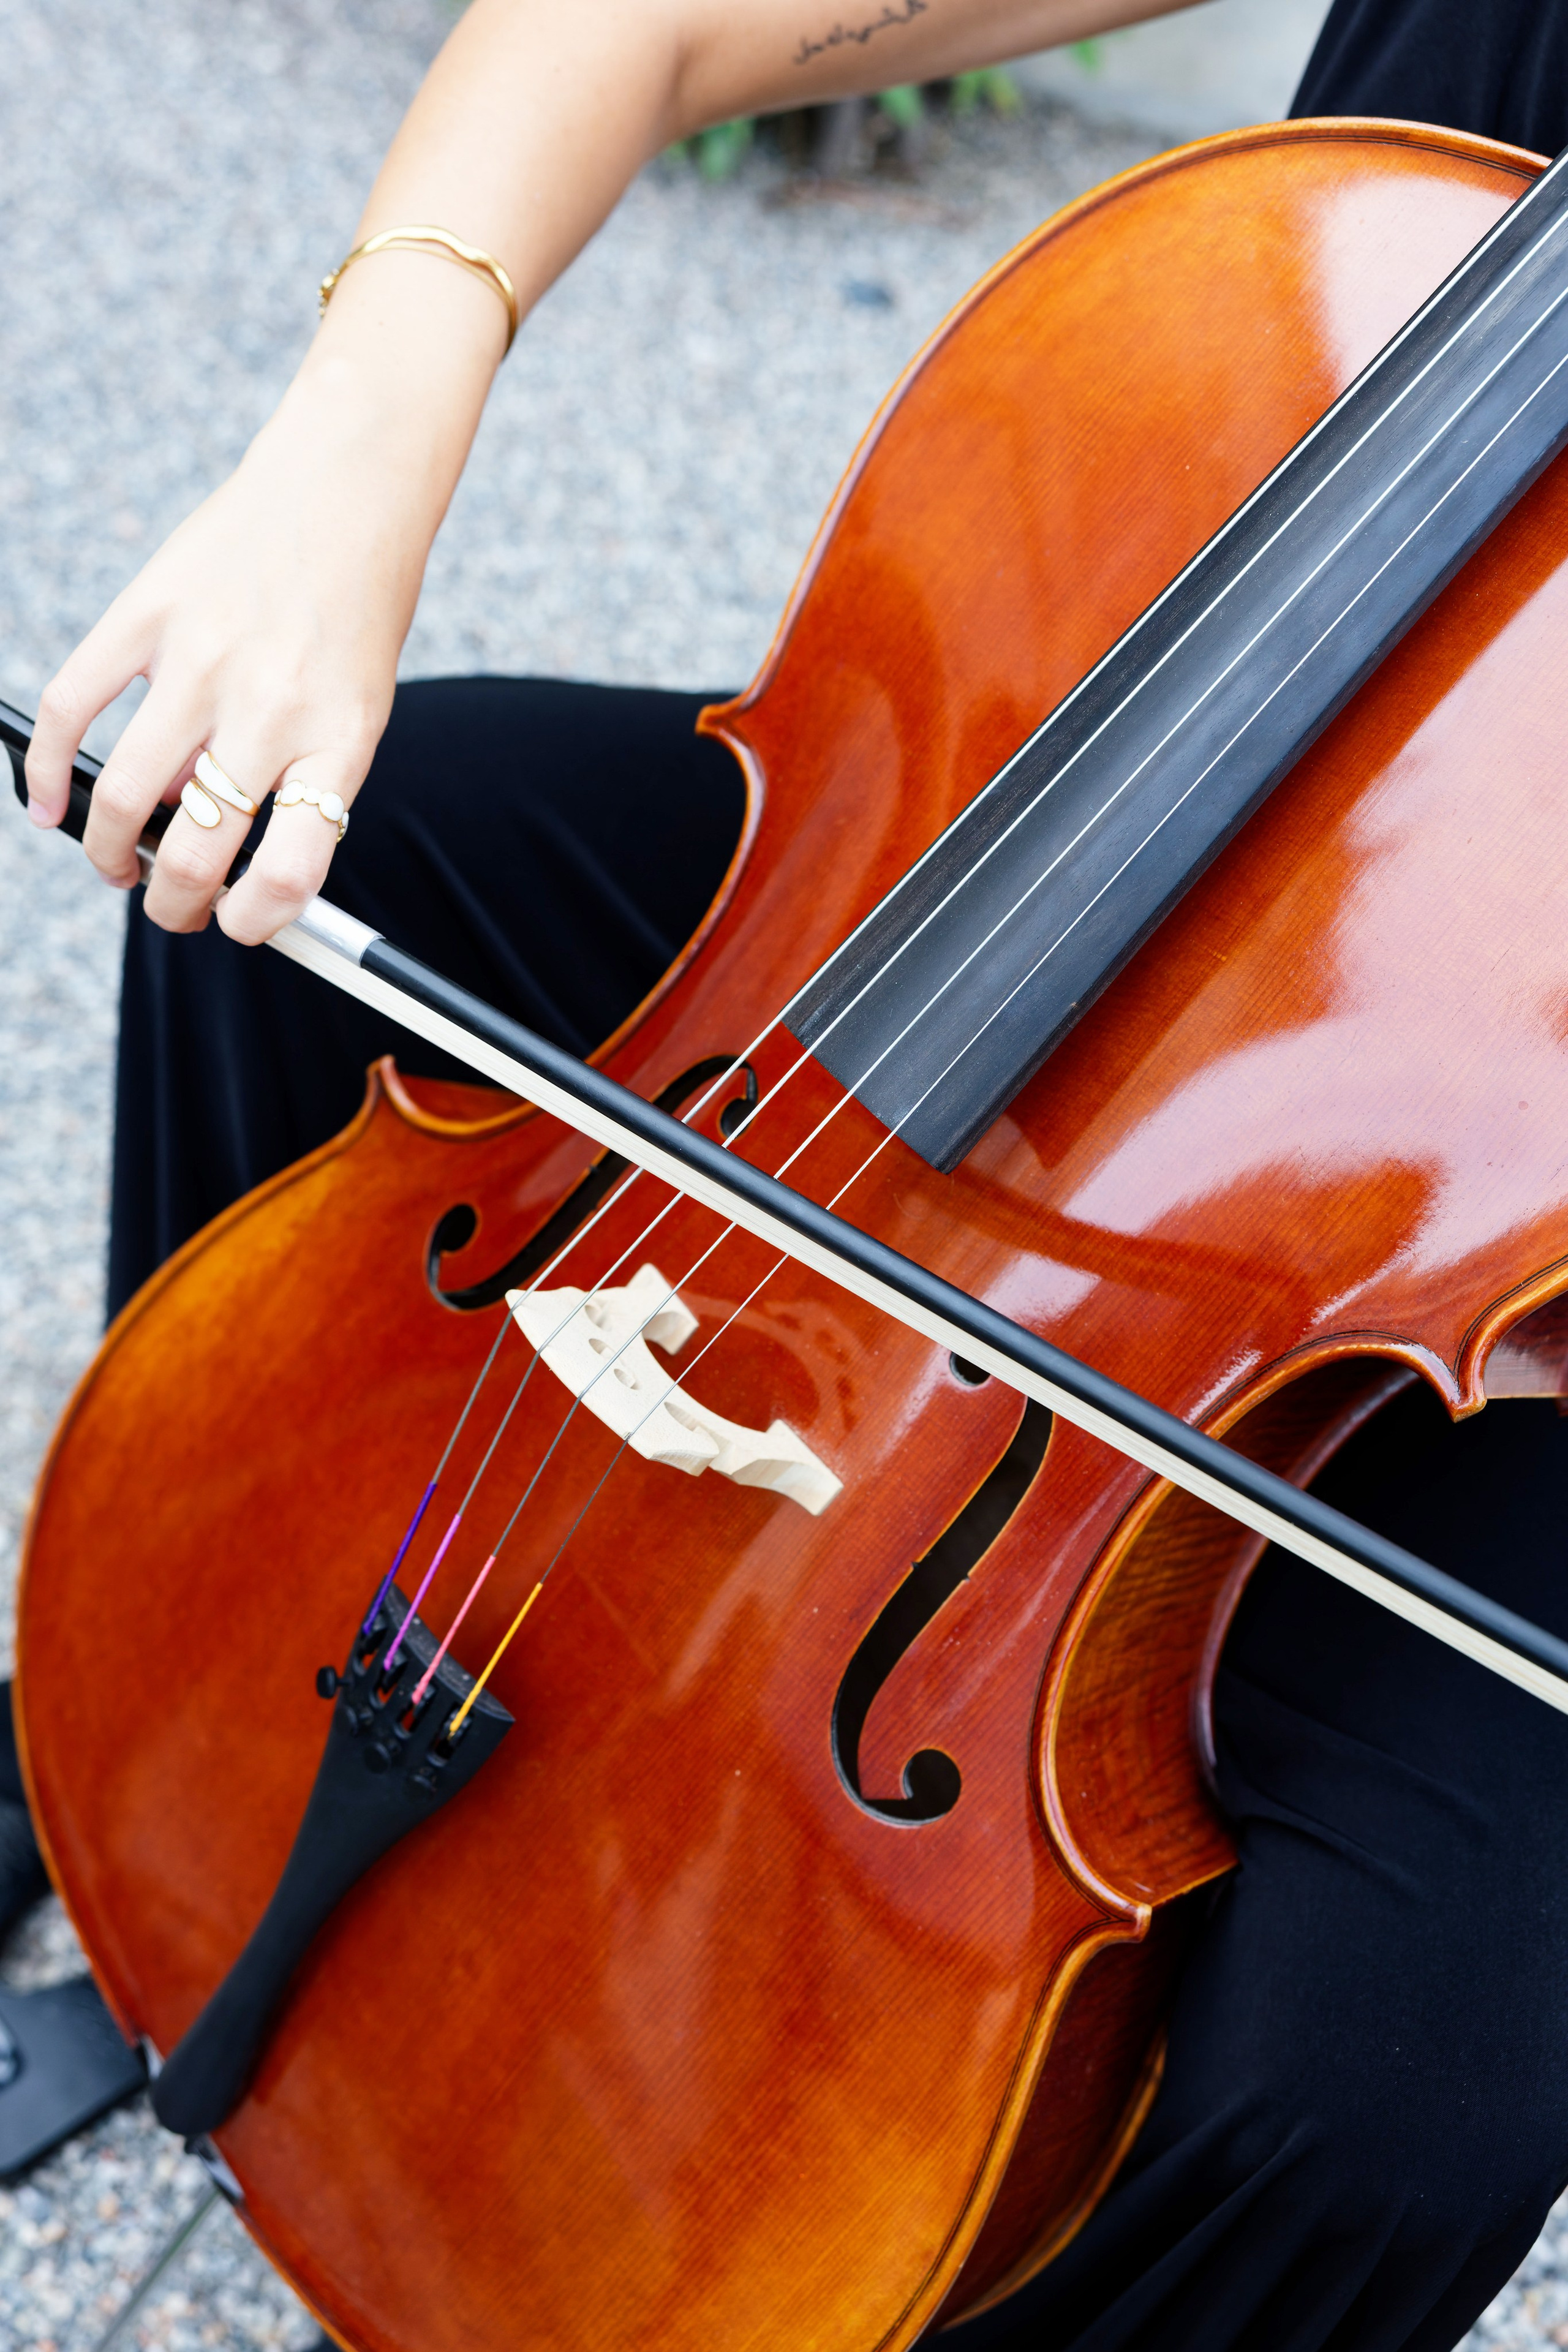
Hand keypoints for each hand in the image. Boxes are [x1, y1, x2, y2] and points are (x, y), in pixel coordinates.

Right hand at [22, 361, 435, 943]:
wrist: (348, 489)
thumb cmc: (356, 611)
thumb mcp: (354, 708)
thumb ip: (290, 776)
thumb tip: (209, 845)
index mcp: (338, 740)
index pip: (289, 871)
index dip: (255, 922)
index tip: (237, 923)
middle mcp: (272, 706)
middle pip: (196, 852)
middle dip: (172, 904)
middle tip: (167, 903)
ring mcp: (203, 659)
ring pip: (126, 797)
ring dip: (109, 853)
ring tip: (116, 863)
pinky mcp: (148, 612)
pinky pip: (71, 708)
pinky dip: (45, 770)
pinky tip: (47, 802)